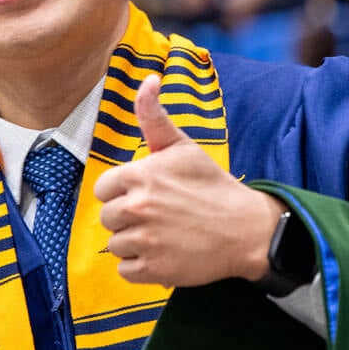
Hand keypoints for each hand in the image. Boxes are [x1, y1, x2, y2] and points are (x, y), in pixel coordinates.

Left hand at [94, 75, 285, 286]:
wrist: (246, 229)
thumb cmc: (211, 185)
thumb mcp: (182, 146)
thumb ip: (155, 116)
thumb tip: (148, 80)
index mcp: (140, 176)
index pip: (102, 189)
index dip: (122, 192)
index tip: (147, 195)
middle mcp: (138, 207)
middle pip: (108, 217)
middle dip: (127, 218)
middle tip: (159, 216)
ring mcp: (145, 240)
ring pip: (115, 244)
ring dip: (134, 242)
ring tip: (164, 234)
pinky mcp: (153, 269)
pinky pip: (125, 269)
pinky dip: (141, 266)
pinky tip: (164, 253)